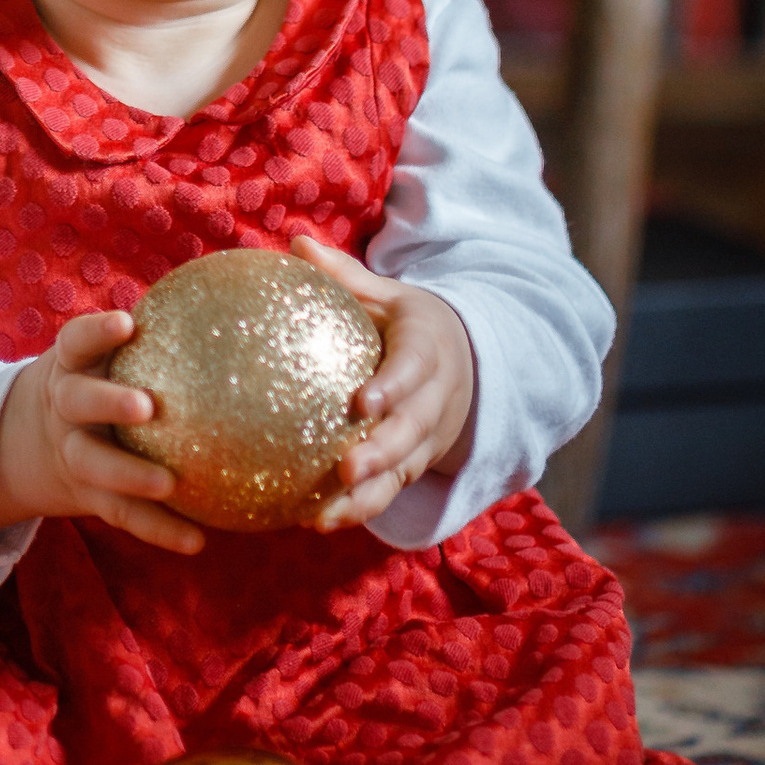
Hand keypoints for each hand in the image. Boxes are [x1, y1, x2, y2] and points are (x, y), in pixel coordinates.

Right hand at [0, 305, 206, 557]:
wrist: (39, 437)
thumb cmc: (103, 377)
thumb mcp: (109, 353)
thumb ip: (160, 334)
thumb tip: (242, 302)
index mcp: (72, 364)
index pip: (77, 340)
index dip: (97, 332)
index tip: (126, 322)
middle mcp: (66, 406)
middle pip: (77, 400)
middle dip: (107, 402)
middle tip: (146, 406)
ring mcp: (73, 452)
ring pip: (92, 463)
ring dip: (128, 474)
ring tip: (168, 484)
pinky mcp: (90, 495)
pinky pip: (123, 514)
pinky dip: (158, 528)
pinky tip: (197, 541)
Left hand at [292, 231, 474, 529]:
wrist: (467, 365)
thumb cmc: (408, 324)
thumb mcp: (388, 295)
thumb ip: (345, 275)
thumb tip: (297, 242)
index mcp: (428, 352)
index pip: (415, 370)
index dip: (394, 387)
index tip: (364, 402)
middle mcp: (433, 403)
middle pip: (413, 433)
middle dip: (382, 454)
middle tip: (345, 470)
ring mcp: (425, 441)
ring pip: (401, 475)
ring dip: (366, 498)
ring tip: (322, 518)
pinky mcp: (412, 468)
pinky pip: (387, 493)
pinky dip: (357, 511)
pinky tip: (313, 522)